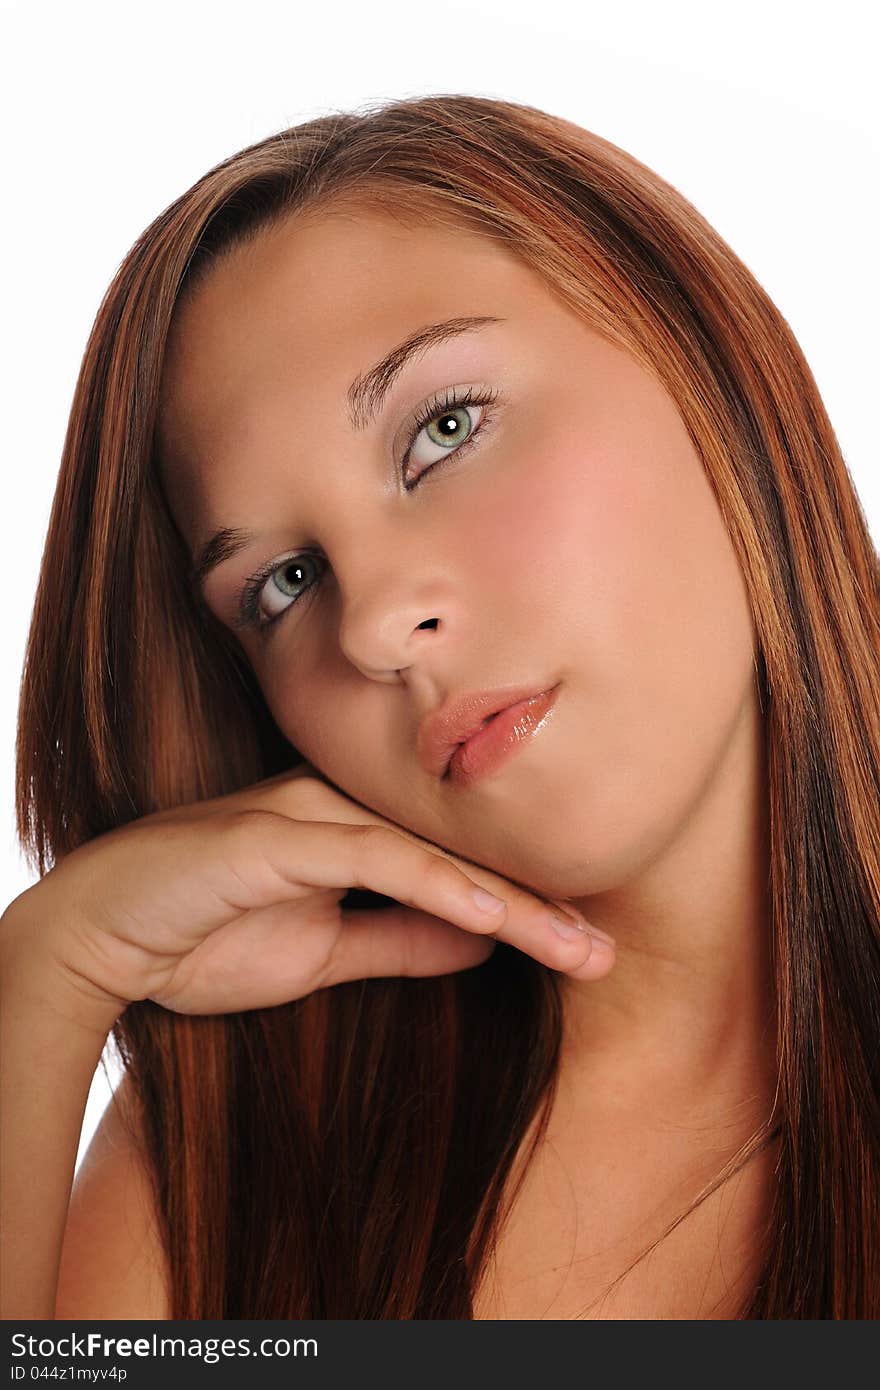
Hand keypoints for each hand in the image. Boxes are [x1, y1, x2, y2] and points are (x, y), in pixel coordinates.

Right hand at [2, 762, 613, 1018]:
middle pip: (458, 848)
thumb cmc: (201, 937)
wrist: (95, 938)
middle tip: (608, 950)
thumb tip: (483, 939)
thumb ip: (398, 939)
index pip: (453, 860)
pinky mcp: (272, 836)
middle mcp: (336, 807)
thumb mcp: (321, 954)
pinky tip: (493, 916)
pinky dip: (436, 885)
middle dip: (538, 900)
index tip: (584, 945)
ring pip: (430, 850)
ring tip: (578, 947)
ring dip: (510, 902)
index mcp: (349, 828)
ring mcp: (304, 813)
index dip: (522, 899)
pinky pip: (373, 857)